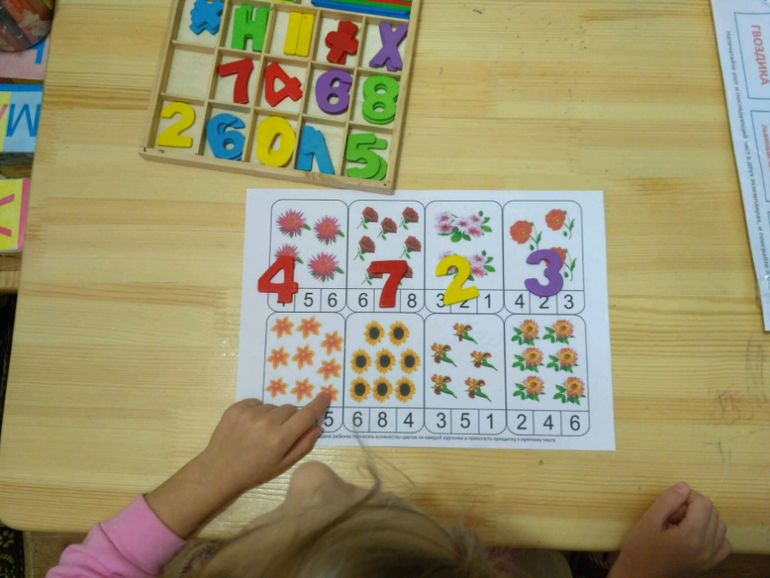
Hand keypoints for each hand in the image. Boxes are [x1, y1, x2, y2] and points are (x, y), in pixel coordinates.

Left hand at [198, 394, 331, 495]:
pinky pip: (256, 402)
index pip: (306, 415)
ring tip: (259, 432)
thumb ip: (302, 445)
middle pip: (290, 409)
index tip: (325, 395)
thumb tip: (318, 427)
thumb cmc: (253, 472)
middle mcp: (267, 423)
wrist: (218, 471)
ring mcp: (250, 414)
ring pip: (272, 407)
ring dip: (271, 416)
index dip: (318, 404)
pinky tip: (248, 427)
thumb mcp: (282, 465)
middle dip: (289, 418)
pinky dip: (256, 411)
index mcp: (280, 439)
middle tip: (278, 433)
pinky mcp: (236, 408)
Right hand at [610, 482, 730, 577]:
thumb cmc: (640, 548)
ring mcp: (710, 558)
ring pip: (720, 526)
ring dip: (704, 518)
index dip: (688, 496)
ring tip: (682, 524)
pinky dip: (714, 534)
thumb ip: (667, 501)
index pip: (703, 503)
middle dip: (694, 507)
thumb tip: (684, 486)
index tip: (671, 504)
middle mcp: (706, 548)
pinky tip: (697, 534)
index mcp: (691, 536)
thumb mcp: (648, 520)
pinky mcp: (709, 564)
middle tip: (673, 515)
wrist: (639, 575)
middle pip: (713, 512)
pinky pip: (723, 544)